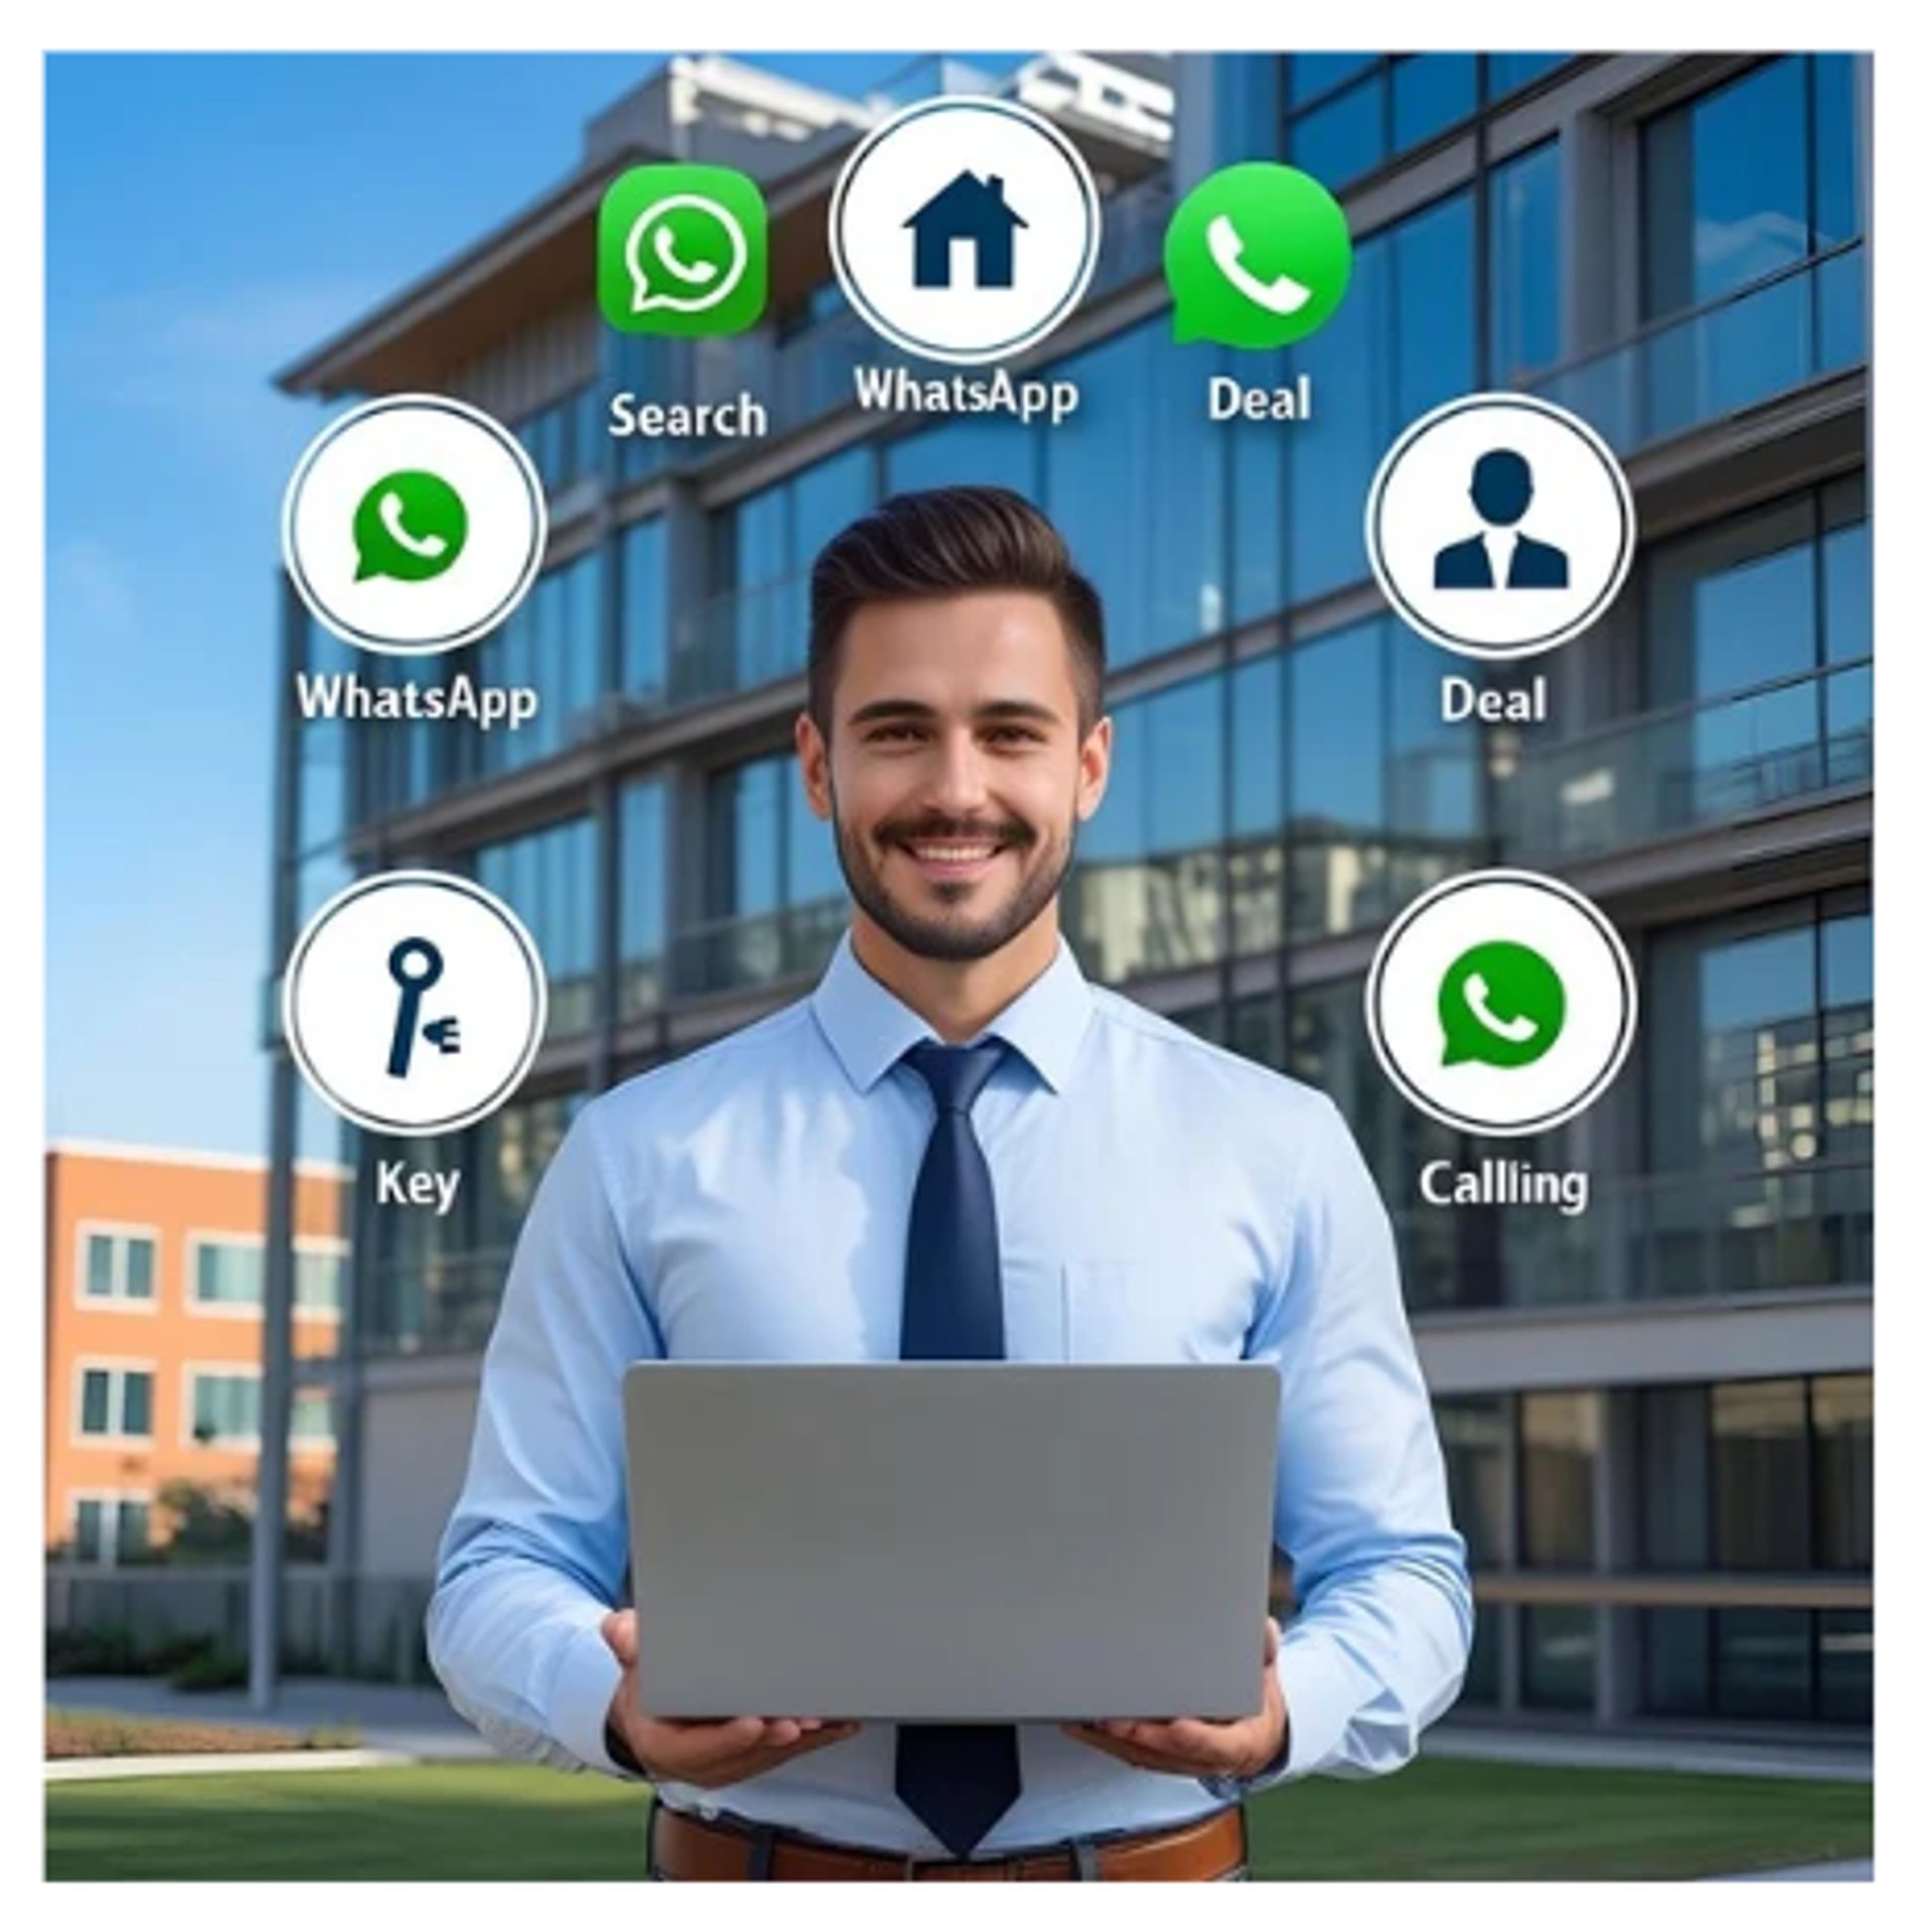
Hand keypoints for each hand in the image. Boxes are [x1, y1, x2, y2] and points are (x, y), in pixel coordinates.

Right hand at [600, 1609, 859, 1788]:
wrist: (655, 1709)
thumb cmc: (649, 1681)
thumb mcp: (631, 1657)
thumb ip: (626, 1640)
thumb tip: (620, 1630)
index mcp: (663, 1743)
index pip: (696, 1749)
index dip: (726, 1740)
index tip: (753, 1724)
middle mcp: (699, 1762)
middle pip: (742, 1756)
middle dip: (773, 1739)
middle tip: (801, 1721)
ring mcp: (730, 1763)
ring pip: (770, 1757)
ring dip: (800, 1741)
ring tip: (826, 1718)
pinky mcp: (755, 1757)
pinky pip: (788, 1752)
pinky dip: (816, 1740)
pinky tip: (842, 1723)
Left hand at [1061, 1616, 1285, 1780]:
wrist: (1257, 1736)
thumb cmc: (1257, 1701)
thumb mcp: (1266, 1674)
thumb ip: (1263, 1651)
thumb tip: (1261, 1628)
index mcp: (1240, 1744)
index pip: (1215, 1745)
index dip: (1192, 1736)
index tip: (1174, 1723)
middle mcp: (1207, 1761)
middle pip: (1168, 1753)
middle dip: (1138, 1737)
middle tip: (1110, 1716)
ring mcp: (1182, 1763)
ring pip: (1143, 1758)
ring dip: (1111, 1741)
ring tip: (1081, 1718)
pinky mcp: (1160, 1759)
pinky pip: (1130, 1755)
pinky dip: (1104, 1742)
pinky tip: (1080, 1724)